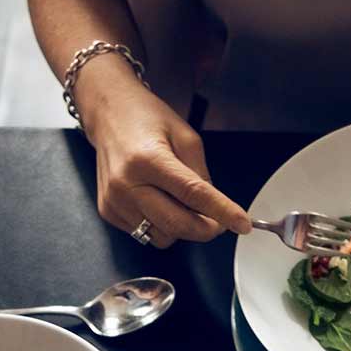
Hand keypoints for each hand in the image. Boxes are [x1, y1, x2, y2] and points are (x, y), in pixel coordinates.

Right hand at [75, 66, 249, 247]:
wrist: (108, 113)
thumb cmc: (146, 119)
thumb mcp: (185, 137)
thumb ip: (201, 176)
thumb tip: (216, 210)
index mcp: (148, 159)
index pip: (194, 194)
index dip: (222, 212)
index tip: (242, 225)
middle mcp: (126, 184)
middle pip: (178, 224)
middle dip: (206, 228)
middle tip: (219, 221)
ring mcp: (114, 201)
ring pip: (163, 237)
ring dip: (181, 228)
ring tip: (180, 203)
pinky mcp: (108, 212)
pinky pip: (145, 234)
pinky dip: (160, 225)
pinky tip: (158, 202)